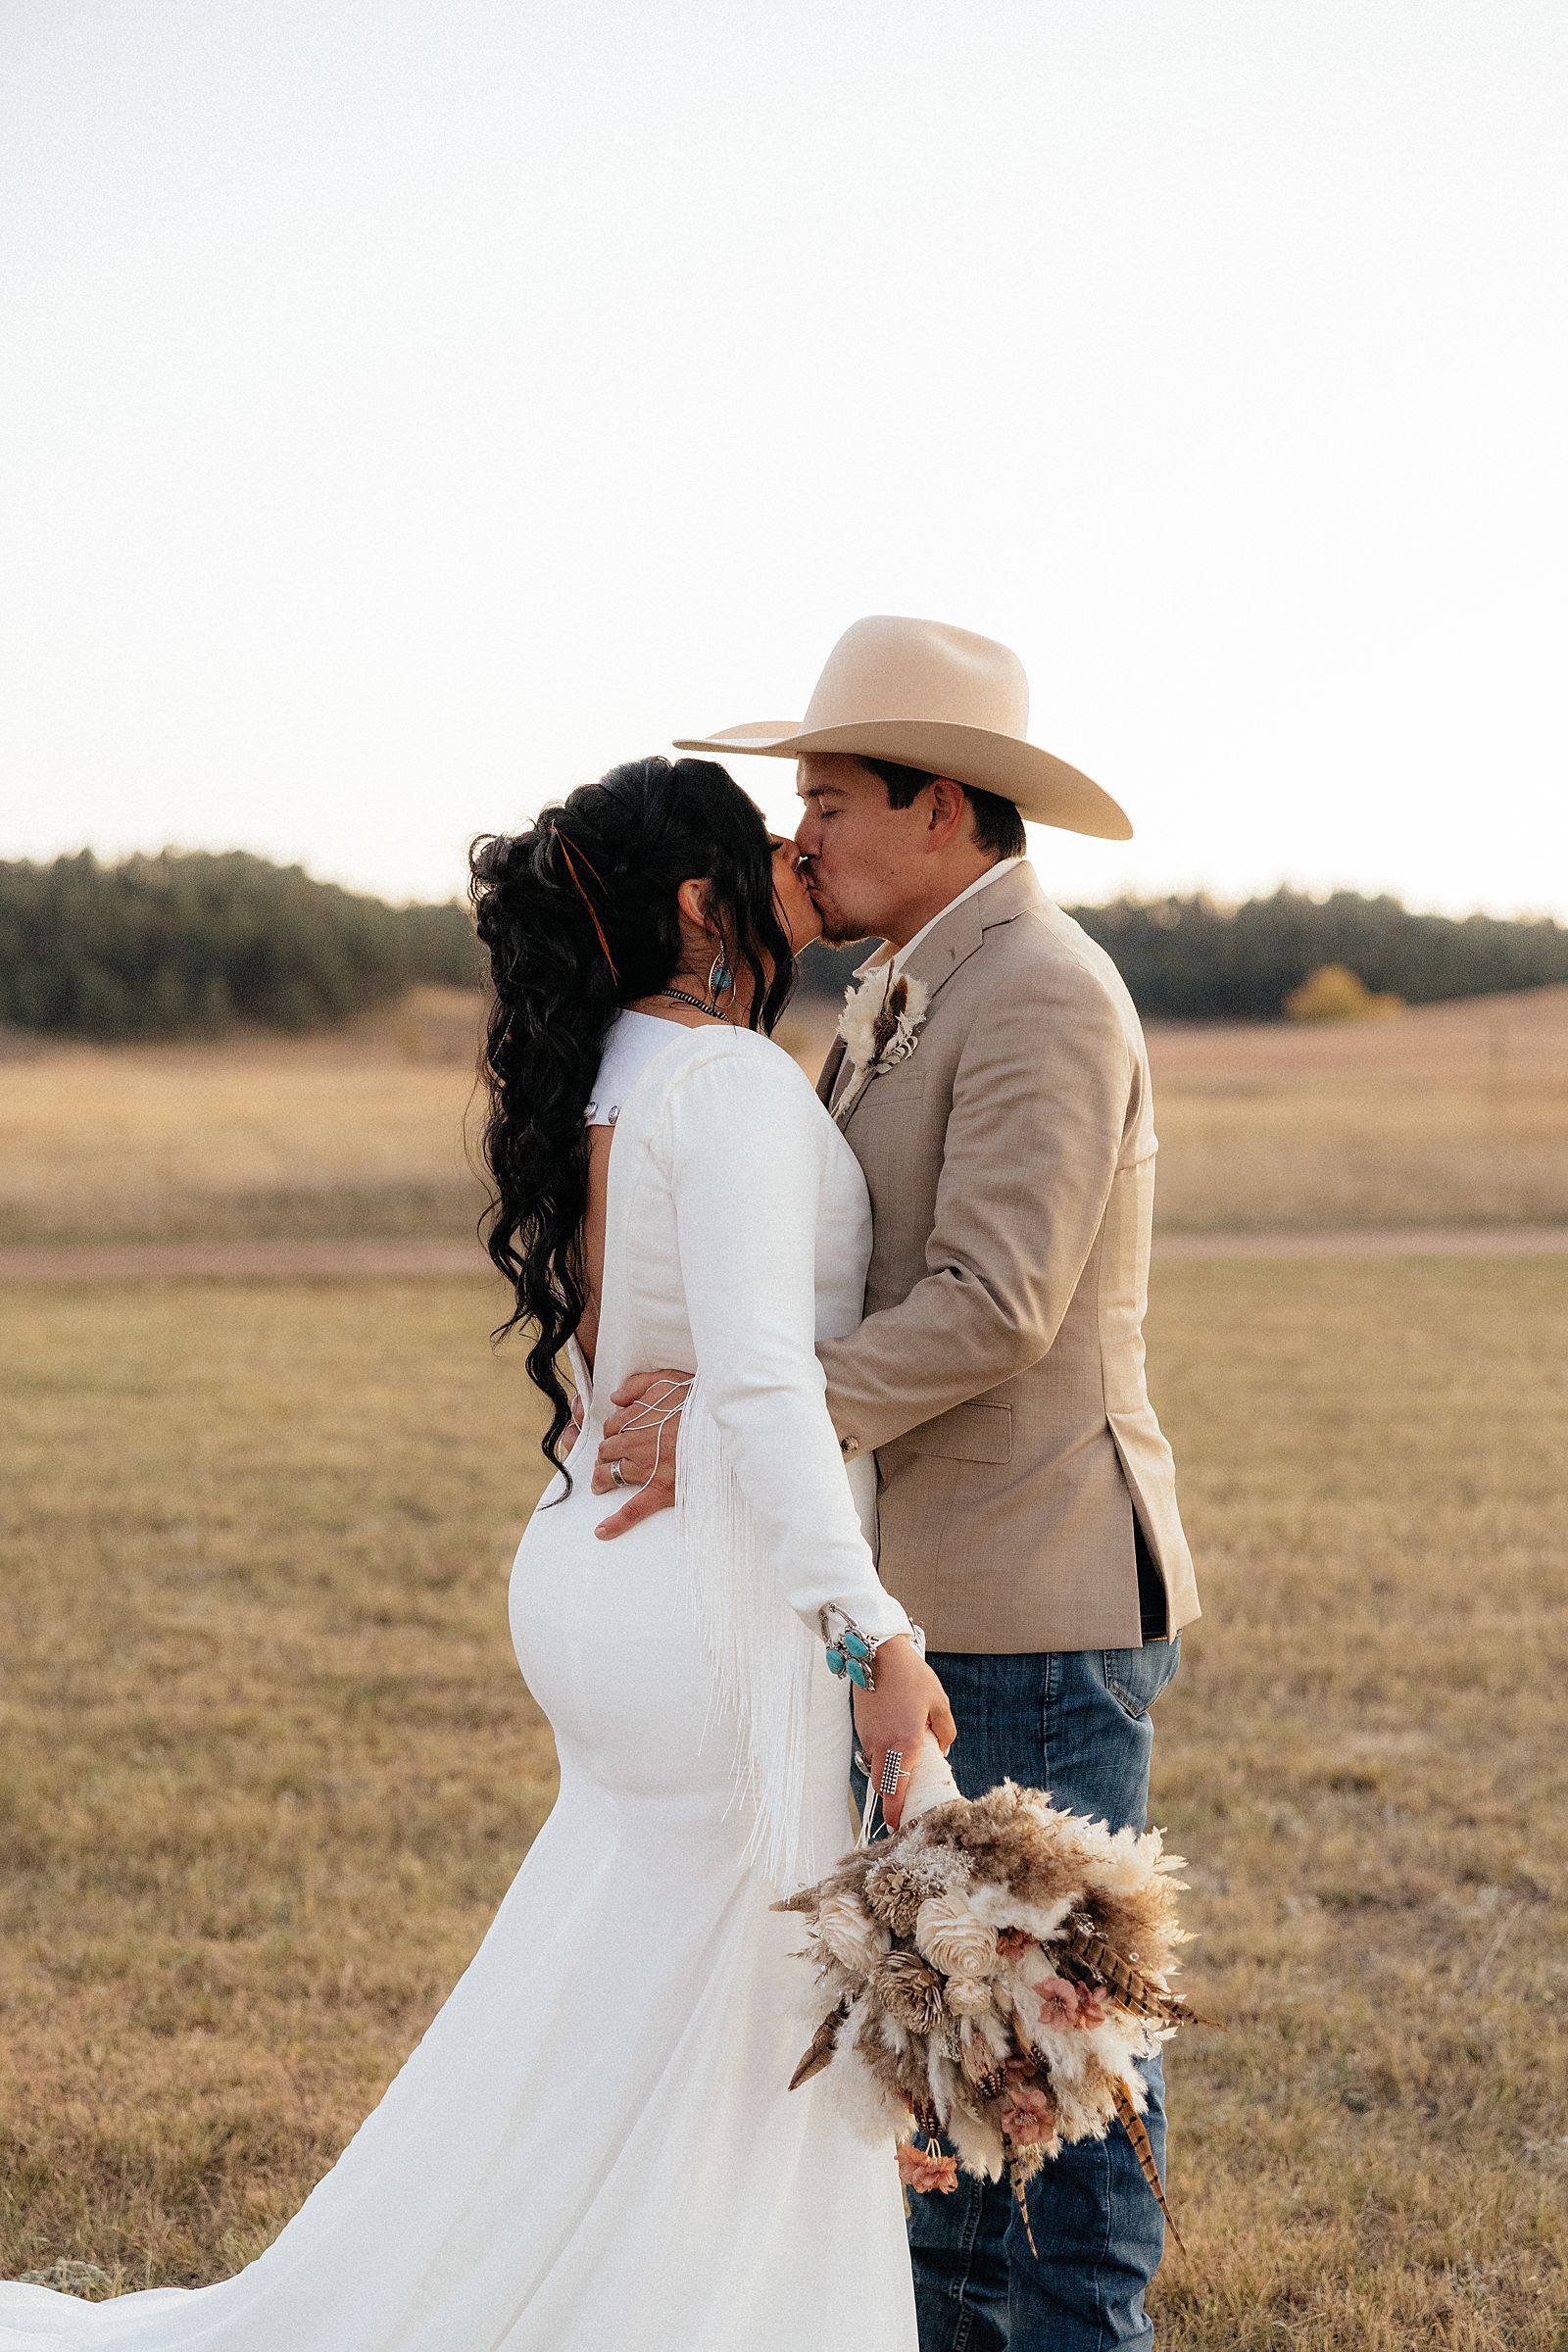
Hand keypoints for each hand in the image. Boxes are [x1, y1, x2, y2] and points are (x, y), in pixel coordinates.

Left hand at [591, 1369, 692, 1537]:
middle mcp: (635, 1443)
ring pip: (611, 1475)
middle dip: (605, 1454)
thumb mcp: (668, 1380)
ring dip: (602, 1478)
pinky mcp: (659, 1490)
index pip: (612, 1426)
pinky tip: (602, 1531)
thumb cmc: (700, 1403)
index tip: (617, 1435)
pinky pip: (633, 1509)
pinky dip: (616, 1522)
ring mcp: (646, 1468)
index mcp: (636, 1418)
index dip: (612, 1431)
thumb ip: (638, 1385)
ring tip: (600, 1484)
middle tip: (609, 1458)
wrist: (723, 1426)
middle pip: (607, 1450)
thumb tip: (615, 1398)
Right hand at [852, 1639, 957, 1831]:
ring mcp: (868, 1736)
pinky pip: (871, 1749)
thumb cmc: (911, 1676)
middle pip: (882, 1786)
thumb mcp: (939, 1702)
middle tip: (906, 1802)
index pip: (896, 1790)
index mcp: (905, 1744)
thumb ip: (945, 1731)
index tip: (899, 1826)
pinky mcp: (861, 1726)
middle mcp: (883, 1745)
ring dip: (888, 1773)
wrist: (877, 1651)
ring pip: (876, 1767)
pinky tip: (896, 1739)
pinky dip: (882, 1753)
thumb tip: (943, 1749)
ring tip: (906, 1765)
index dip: (896, 1813)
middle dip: (892, 1798)